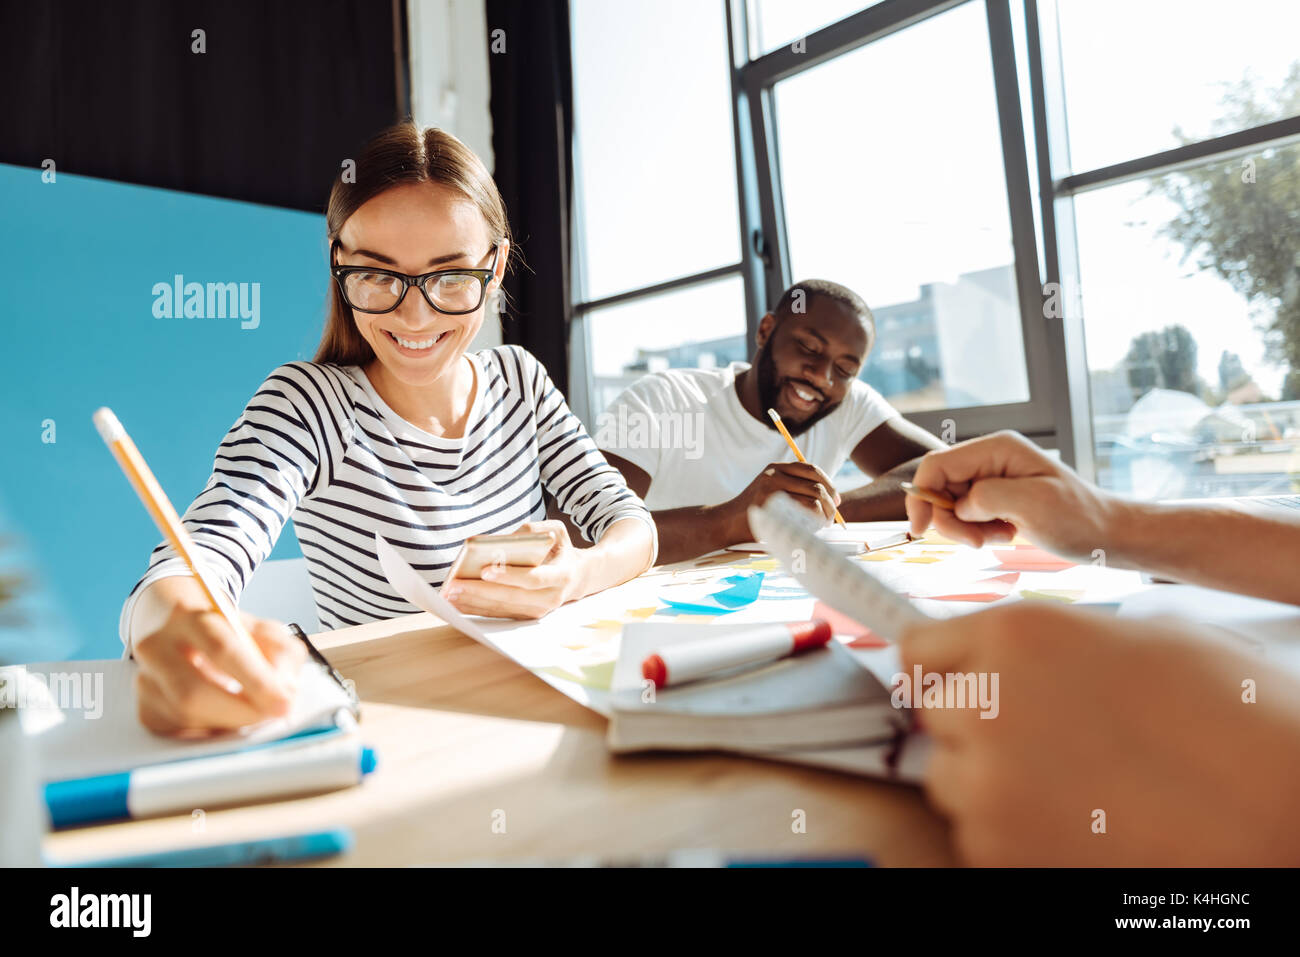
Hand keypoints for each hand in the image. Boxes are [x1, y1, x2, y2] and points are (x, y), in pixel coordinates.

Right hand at [133, 599, 305, 735]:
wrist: (179, 629)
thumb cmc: (228, 632)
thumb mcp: (263, 631)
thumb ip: (283, 655)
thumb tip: (284, 691)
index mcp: (190, 617)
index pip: (222, 649)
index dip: (256, 680)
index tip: (284, 703)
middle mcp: (158, 647)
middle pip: (193, 692)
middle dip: (240, 712)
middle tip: (271, 715)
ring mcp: (145, 679)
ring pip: (186, 716)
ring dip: (229, 722)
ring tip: (254, 712)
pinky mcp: (145, 708)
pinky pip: (180, 732)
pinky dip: (212, 730)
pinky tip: (227, 717)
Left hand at [442, 521, 586, 618]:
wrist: (578, 576)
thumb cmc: (560, 549)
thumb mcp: (555, 531)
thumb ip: (532, 531)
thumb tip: (501, 542)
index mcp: (561, 575)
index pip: (533, 578)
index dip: (509, 576)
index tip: (484, 570)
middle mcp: (551, 597)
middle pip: (511, 597)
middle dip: (480, 592)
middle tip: (454, 585)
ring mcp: (539, 611)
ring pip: (502, 609)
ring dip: (473, 603)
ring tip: (449, 593)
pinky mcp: (527, 617)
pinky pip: (499, 614)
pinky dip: (477, 609)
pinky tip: (457, 601)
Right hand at [729, 462, 840, 536]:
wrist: (727, 523)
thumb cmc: (755, 513)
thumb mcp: (771, 491)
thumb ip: (794, 489)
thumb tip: (829, 497)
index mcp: (776, 468)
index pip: (812, 469)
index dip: (829, 484)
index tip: (836, 500)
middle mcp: (775, 474)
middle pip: (817, 485)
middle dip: (831, 503)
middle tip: (832, 517)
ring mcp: (772, 488)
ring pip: (815, 498)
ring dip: (825, 514)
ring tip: (824, 525)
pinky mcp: (772, 505)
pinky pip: (805, 511)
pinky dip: (815, 521)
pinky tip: (812, 528)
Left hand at [901, 602, 1299, 864]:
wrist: (1277, 807)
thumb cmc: (1228, 716)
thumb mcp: (1135, 635)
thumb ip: (1048, 643)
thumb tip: (1004, 658)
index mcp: (1015, 635)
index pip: (919, 647)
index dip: (942, 666)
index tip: (955, 682)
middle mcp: (985, 702)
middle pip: (934, 713)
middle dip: (973, 724)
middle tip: (1040, 737)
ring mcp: (986, 781)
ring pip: (949, 777)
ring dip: (988, 779)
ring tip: (1070, 781)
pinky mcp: (999, 847)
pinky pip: (976, 832)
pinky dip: (1012, 829)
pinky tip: (1076, 817)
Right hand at [905, 430, 1121, 561]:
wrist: (1107, 534)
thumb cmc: (1078, 518)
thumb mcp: (1032, 505)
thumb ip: (986, 498)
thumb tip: (959, 505)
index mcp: (997, 448)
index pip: (937, 464)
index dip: (922, 494)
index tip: (921, 528)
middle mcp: (991, 459)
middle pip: (941, 486)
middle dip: (949, 518)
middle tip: (975, 542)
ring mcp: (993, 477)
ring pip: (952, 503)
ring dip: (967, 528)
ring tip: (1000, 537)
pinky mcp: (997, 497)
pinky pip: (968, 514)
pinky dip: (978, 531)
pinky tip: (1005, 534)